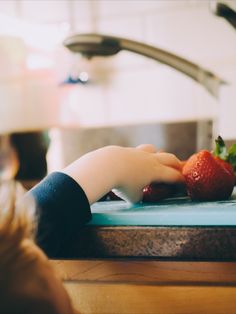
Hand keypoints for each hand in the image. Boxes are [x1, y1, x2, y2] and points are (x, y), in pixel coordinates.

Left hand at [62, 144, 183, 203]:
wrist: (107, 166)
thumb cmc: (122, 184)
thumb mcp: (133, 197)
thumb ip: (139, 196)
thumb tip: (137, 195)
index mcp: (156, 171)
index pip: (173, 175)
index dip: (181, 180)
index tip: (185, 183)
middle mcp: (150, 160)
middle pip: (169, 158)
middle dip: (175, 164)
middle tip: (178, 168)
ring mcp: (138, 153)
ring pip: (152, 149)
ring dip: (157, 154)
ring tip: (155, 160)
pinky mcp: (126, 150)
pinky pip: (137, 151)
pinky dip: (139, 156)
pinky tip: (133, 162)